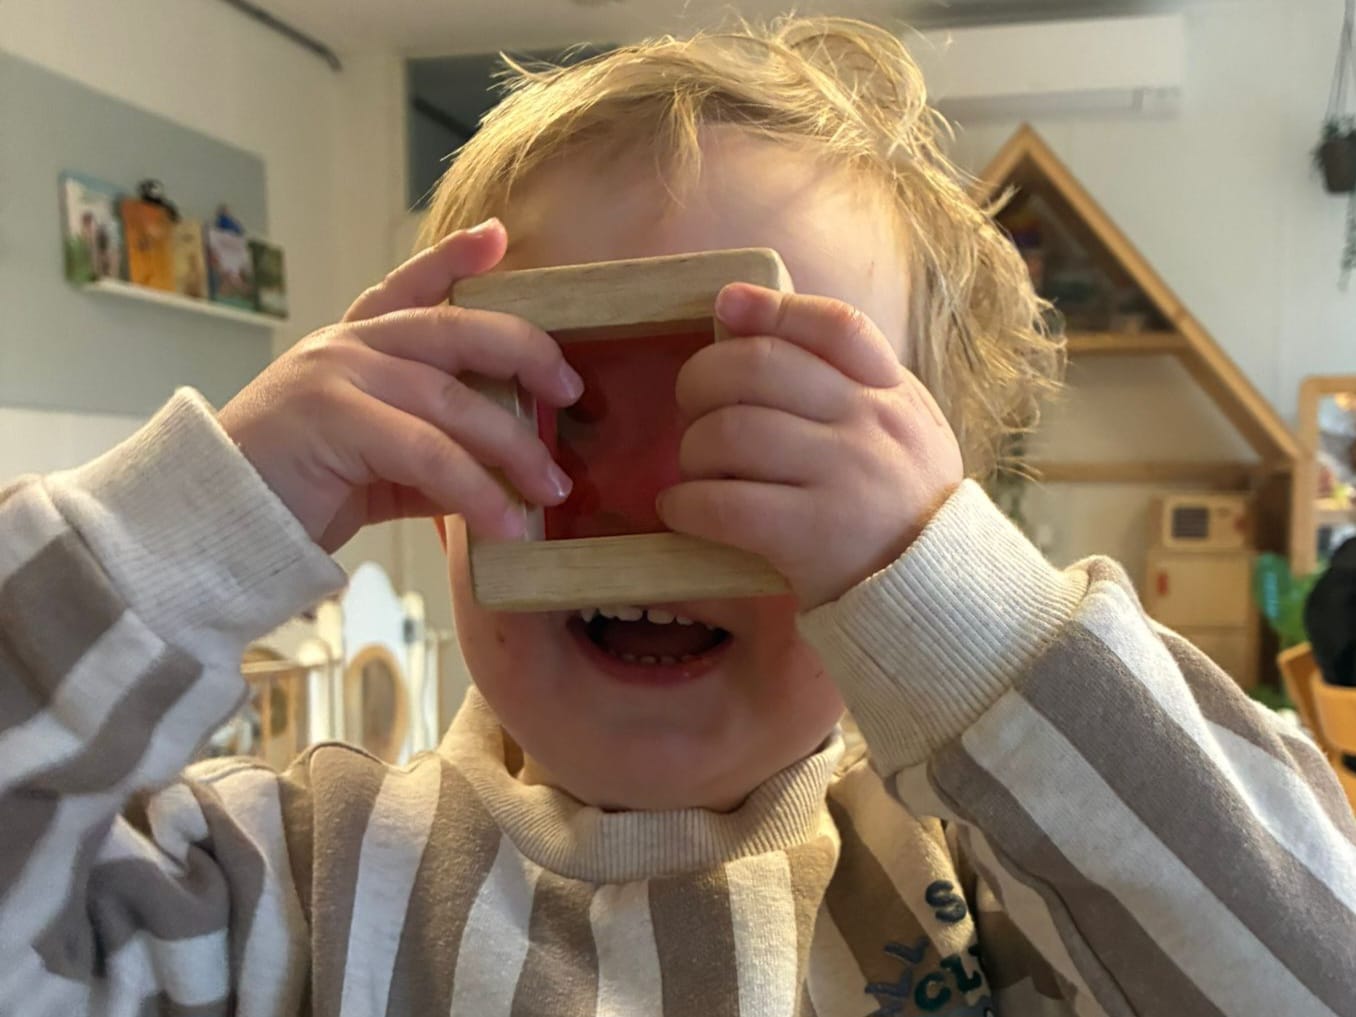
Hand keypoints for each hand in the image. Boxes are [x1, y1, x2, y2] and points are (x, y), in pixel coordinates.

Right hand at [218, 220, 581, 552]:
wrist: (214, 525)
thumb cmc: (298, 491)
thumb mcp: (377, 465)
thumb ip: (433, 452)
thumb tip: (505, 475)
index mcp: (353, 344)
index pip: (409, 287)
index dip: (454, 258)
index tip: (499, 235)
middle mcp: (348, 345)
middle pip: (455, 328)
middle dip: (524, 352)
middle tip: (573, 390)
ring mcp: (337, 374)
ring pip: (452, 399)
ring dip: (514, 447)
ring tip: (551, 489)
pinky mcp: (333, 418)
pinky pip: (428, 452)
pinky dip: (476, 490)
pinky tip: (506, 522)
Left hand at [657, 284, 963, 609]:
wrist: (939, 597)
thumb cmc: (899, 507)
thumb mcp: (900, 430)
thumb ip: (846, 380)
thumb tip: (746, 319)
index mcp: (891, 394)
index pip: (835, 326)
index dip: (772, 308)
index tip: (725, 305)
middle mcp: (870, 426)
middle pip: (759, 367)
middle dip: (701, 380)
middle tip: (693, 409)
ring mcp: (843, 479)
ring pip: (730, 433)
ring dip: (692, 450)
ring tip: (697, 471)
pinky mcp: (813, 537)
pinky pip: (723, 505)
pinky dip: (686, 504)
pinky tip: (684, 510)